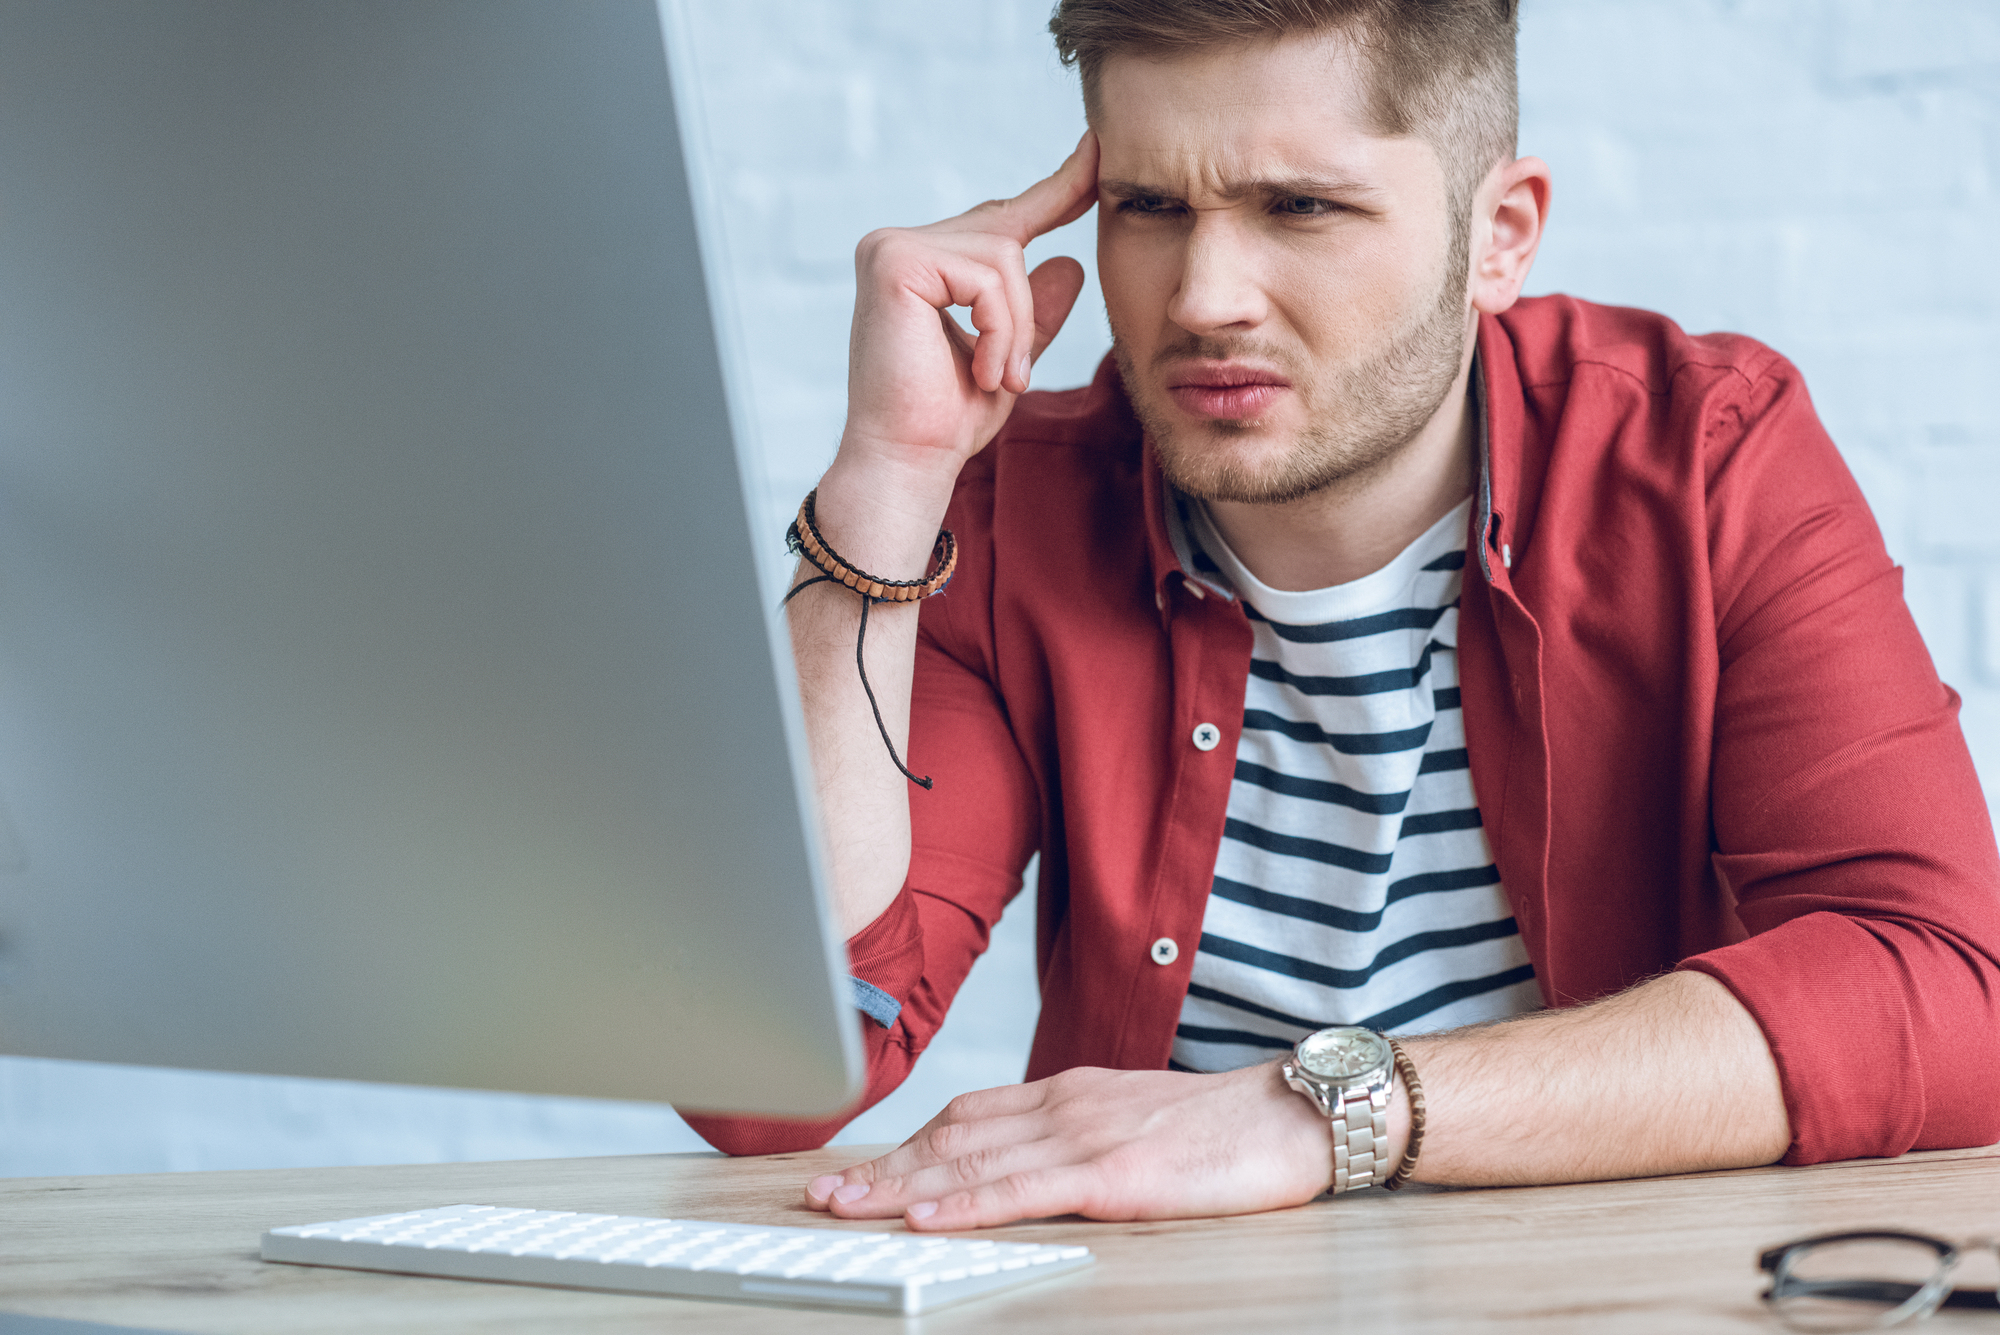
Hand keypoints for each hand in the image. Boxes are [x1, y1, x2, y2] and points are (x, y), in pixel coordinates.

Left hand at [801, 1062, 1348, 1230]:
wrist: (1294, 1114)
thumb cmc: (1225, 1128)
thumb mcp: (1134, 1119)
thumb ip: (1077, 1135)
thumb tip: (1027, 1164)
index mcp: (1069, 1092)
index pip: (965, 1114)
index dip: (905, 1143)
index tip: (859, 1166)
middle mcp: (1063, 1105)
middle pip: (950, 1136)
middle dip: (881, 1167)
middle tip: (822, 1192)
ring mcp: (1084, 1136)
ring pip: (971, 1161)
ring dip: (900, 1187)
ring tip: (847, 1208)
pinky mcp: (1112, 1174)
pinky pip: (1022, 1192)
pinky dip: (966, 1205)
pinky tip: (928, 1219)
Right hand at [837, 132, 1098, 485]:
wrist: (908, 462)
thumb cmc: (946, 420)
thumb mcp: (1006, 357)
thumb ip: (1032, 312)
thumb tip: (1070, 261)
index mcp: (920, 262)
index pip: (1001, 219)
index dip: (1057, 188)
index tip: (1097, 152)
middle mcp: (898, 244)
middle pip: (1007, 239)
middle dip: (1025, 312)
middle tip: (1011, 375)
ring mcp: (892, 247)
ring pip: (1003, 258)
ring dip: (1016, 329)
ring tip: (996, 377)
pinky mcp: (895, 262)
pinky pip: (987, 278)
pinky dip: (1000, 331)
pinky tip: (982, 371)